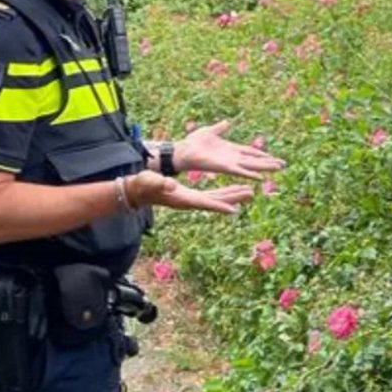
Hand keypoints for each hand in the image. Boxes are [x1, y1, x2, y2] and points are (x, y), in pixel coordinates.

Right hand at [128, 170, 254, 214]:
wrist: (140, 190)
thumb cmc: (144, 185)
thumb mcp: (151, 182)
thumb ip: (161, 183)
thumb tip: (171, 184)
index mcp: (183, 199)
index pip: (204, 203)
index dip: (219, 205)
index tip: (234, 209)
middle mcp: (191, 202)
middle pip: (216, 201)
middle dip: (233, 198)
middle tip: (251, 194)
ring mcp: (192, 200)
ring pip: (217, 199)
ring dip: (232, 196)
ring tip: (249, 192)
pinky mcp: (192, 196)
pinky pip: (212, 196)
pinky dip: (223, 194)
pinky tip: (234, 192)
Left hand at [176, 120, 285, 180]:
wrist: (183, 151)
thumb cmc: (193, 143)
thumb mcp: (210, 131)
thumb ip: (220, 128)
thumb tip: (227, 122)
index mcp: (230, 149)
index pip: (250, 153)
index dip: (262, 155)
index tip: (273, 157)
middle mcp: (232, 158)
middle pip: (254, 160)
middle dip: (268, 162)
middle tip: (283, 164)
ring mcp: (229, 163)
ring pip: (251, 166)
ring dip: (264, 167)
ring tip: (278, 168)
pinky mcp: (224, 167)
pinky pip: (239, 171)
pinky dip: (249, 174)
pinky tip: (260, 177)